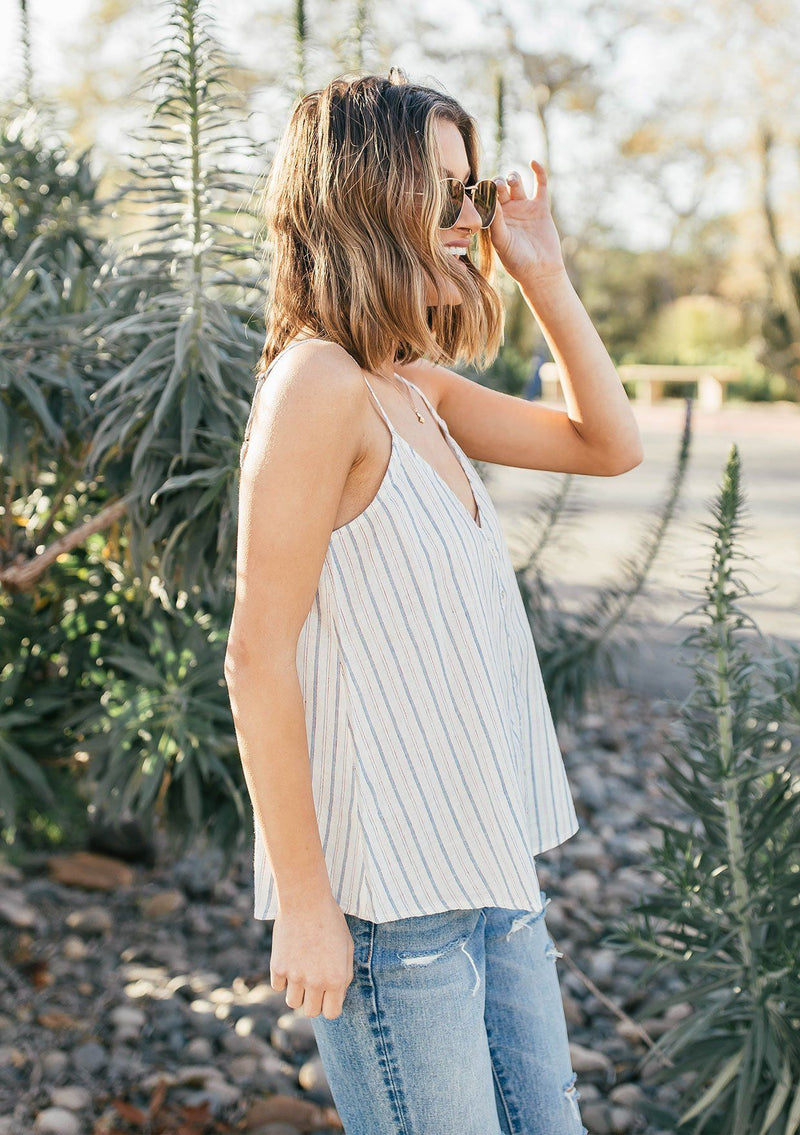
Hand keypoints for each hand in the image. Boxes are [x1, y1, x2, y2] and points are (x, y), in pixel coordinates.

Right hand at [270, 895, 354, 1019]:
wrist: (306, 901)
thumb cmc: (331, 921)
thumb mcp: (347, 947)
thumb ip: (344, 975)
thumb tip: (336, 995)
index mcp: (336, 979)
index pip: (332, 1013)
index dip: (330, 1005)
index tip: (328, 995)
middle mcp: (315, 982)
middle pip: (311, 1012)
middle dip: (314, 1001)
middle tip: (314, 984)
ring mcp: (295, 976)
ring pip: (293, 1003)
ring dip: (297, 992)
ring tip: (301, 973)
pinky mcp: (278, 967)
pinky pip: (278, 986)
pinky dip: (283, 979)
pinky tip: (290, 962)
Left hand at [489, 160, 565, 283]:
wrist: (540, 271)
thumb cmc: (517, 261)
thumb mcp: (502, 242)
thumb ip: (496, 222)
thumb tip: (490, 201)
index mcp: (494, 219)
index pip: (485, 199)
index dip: (482, 191)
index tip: (480, 189)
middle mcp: (507, 211)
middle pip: (499, 187)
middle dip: (496, 183)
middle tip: (496, 187)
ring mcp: (524, 207)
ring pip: (516, 183)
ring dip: (512, 177)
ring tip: (512, 181)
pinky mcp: (540, 207)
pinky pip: (540, 185)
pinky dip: (538, 172)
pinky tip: (533, 162)